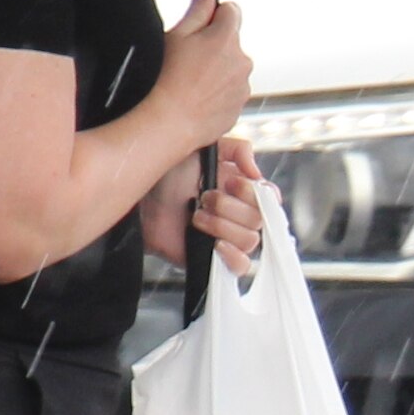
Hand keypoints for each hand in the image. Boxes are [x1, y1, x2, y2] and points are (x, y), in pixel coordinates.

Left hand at [142, 135, 262, 266]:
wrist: (143, 200)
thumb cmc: (170, 174)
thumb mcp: (205, 148)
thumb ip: (238, 149)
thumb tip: (257, 172)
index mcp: (242, 191)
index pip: (270, 197)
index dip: (254, 192)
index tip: (231, 182)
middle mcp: (239, 215)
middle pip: (259, 219)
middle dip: (229, 206)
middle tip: (204, 197)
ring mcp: (229, 238)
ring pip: (250, 240)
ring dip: (222, 226)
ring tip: (197, 216)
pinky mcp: (215, 259)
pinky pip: (241, 266)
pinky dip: (232, 255)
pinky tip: (215, 244)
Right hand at [152, 0, 251, 147]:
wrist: (167, 124)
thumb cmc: (166, 79)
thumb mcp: (176, 36)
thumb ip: (198, 9)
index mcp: (226, 38)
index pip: (232, 11)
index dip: (214, 15)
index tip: (202, 24)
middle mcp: (241, 60)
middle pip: (232, 41)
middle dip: (215, 45)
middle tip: (188, 58)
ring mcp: (242, 85)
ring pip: (232, 67)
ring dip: (218, 70)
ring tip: (191, 82)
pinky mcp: (239, 106)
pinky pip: (231, 91)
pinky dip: (218, 92)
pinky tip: (197, 98)